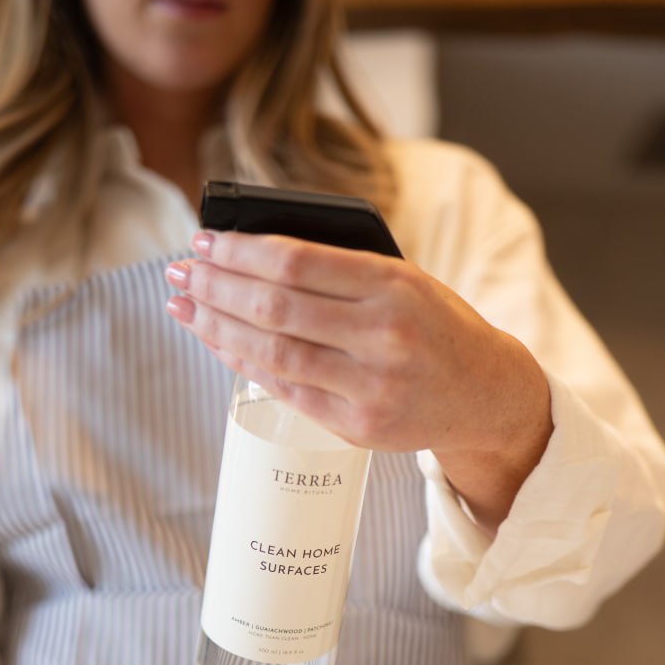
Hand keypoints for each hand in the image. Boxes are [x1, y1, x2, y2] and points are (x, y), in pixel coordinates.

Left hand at [165, 230, 552, 531]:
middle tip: (180, 272)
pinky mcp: (358, 424)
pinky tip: (218, 341)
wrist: (485, 393)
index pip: (296, 260)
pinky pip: (286, 390)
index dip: (240, 251)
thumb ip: (341, 272)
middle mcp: (383, 335)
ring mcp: (370, 384)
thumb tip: (254, 258)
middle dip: (216, 286)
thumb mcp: (404, 281)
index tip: (204, 240)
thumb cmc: (435, 327)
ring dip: (217, 326)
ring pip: (272, 351)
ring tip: (185, 305)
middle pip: (275, 306)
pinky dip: (244, 363)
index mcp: (394, 285)